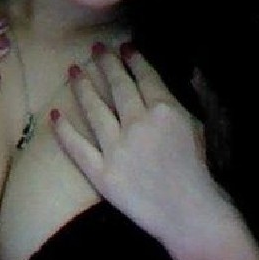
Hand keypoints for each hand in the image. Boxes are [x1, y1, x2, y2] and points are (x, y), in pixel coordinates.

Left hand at [51, 43, 232, 246]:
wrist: (191, 213)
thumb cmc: (204, 171)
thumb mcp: (203, 126)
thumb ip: (189, 99)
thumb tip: (181, 75)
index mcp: (164, 109)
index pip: (145, 76)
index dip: (133, 59)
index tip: (124, 46)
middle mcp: (137, 123)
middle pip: (117, 86)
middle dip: (106, 64)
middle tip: (96, 48)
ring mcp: (116, 148)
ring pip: (94, 109)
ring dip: (82, 87)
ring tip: (73, 71)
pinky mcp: (102, 174)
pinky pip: (77, 148)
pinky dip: (64, 131)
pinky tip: (55, 115)